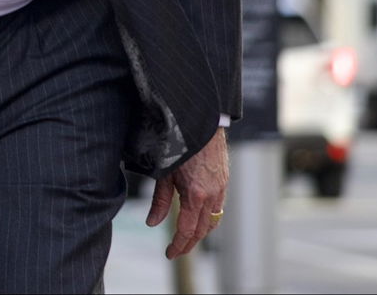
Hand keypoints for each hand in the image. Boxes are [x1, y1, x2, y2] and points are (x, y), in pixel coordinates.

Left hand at [146, 127, 227, 257]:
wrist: (201, 123)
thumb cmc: (179, 144)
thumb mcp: (164, 173)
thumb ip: (160, 200)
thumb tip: (152, 223)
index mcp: (196, 195)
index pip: (187, 229)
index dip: (179, 245)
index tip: (169, 254)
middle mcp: (212, 195)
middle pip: (202, 230)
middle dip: (189, 244)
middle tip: (176, 251)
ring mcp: (221, 189)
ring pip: (213, 221)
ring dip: (200, 233)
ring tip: (185, 239)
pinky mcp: (224, 182)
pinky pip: (219, 208)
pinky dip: (208, 218)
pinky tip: (198, 219)